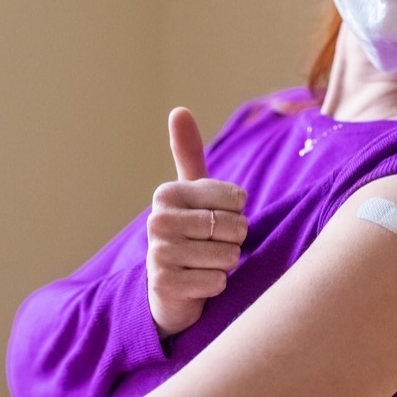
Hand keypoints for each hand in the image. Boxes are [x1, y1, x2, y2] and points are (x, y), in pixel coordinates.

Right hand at [146, 107, 247, 337]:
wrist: (170, 288)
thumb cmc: (190, 233)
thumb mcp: (192, 192)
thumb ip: (188, 153)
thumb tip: (179, 109)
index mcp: (167, 193)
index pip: (235, 198)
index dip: (238, 212)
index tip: (219, 218)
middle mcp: (157, 220)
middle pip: (233, 227)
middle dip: (234, 240)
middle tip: (215, 245)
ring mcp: (158, 254)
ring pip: (227, 255)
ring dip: (227, 263)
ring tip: (207, 262)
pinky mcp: (164, 285)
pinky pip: (216, 281)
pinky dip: (217, 284)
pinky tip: (201, 282)